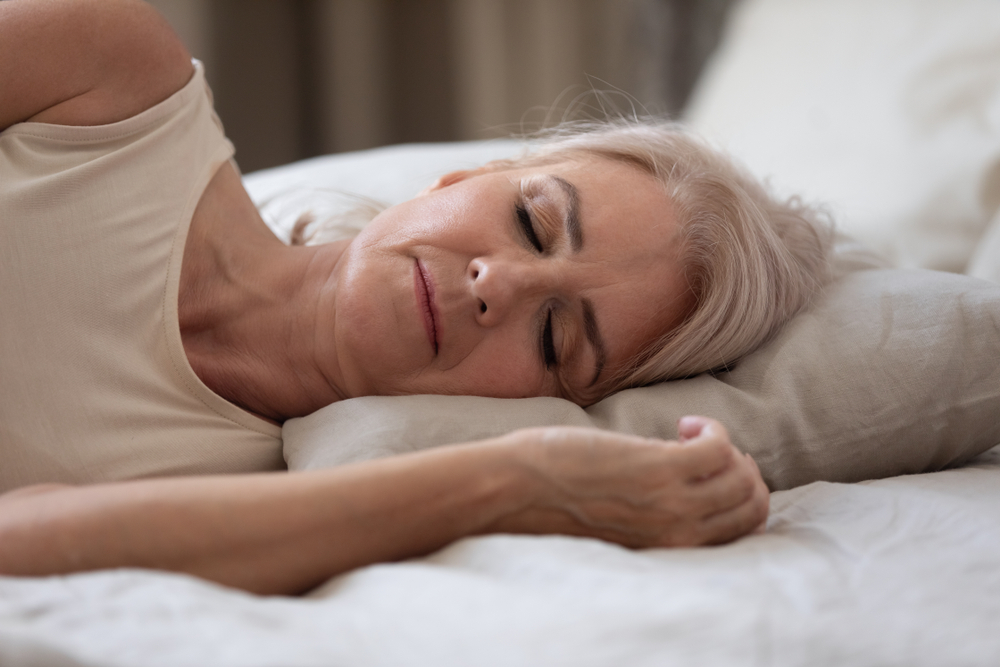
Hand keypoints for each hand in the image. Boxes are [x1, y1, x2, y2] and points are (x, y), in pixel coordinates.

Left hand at [488, 416, 768, 547]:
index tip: (713, 471)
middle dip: (742, 472)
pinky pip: (718, 448)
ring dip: (727, 448)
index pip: (737, 532)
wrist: (515, 491)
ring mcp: (672, 502)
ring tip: (691, 434)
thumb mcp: (614, 521)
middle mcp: (678, 532)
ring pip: (742, 478)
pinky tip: (683, 424)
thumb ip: (649, 510)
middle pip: (751, 506)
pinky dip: (711, 430)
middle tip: (711, 449)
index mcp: (668, 548)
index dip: (738, 497)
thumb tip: (671, 478)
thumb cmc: (551, 500)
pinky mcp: (659, 468)